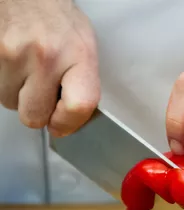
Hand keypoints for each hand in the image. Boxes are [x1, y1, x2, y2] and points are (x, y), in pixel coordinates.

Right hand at [0, 0, 99, 136]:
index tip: (61, 125)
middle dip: (37, 110)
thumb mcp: (84, 48)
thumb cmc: (57, 19)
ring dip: (18, 94)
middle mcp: (46, 56)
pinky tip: (14, 64)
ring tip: (26, 69)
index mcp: (78, 56)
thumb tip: (73, 119)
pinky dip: (4, 81)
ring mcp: (12, 53)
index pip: (78, 107)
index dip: (67, 123)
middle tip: (41, 92)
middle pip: (34, 116)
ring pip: (9, 103)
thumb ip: (83, 85)